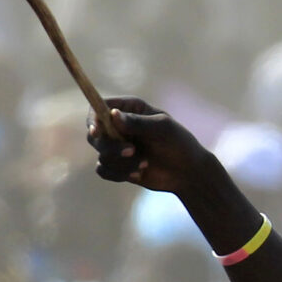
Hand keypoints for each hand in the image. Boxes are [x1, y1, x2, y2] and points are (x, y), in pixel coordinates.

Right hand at [89, 98, 214, 198]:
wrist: (188, 172)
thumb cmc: (179, 143)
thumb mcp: (162, 128)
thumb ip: (137, 123)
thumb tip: (112, 115)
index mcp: (129, 109)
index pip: (99, 108)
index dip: (94, 119)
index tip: (97, 130)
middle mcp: (118, 126)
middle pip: (94, 134)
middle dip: (109, 146)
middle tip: (131, 151)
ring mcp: (116, 146)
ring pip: (101, 154)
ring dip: (121, 162)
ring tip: (145, 163)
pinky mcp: (117, 165)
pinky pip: (103, 170)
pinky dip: (118, 174)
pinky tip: (139, 173)